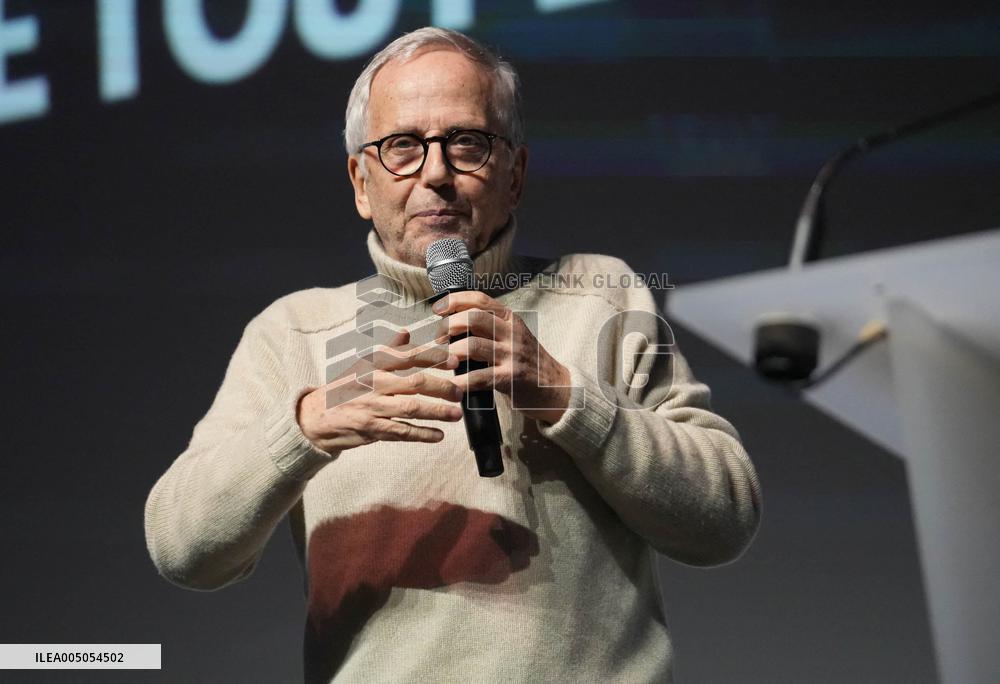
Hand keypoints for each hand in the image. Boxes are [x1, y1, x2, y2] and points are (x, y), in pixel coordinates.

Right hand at [296, 329, 463, 452]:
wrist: (315, 417)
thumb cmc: (344, 390)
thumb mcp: (361, 366)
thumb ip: (387, 350)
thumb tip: (406, 332)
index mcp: (374, 365)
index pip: (408, 356)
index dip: (433, 357)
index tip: (453, 360)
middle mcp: (374, 384)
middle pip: (415, 383)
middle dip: (442, 387)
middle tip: (460, 391)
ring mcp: (373, 407)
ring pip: (412, 408)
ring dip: (437, 411)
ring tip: (456, 414)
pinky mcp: (372, 430)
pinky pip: (402, 432)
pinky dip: (422, 434)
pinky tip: (438, 435)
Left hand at [432, 291, 570, 424]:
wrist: (555, 387)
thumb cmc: (528, 362)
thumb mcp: (513, 336)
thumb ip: (490, 327)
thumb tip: (453, 323)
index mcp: (510, 319)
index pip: (479, 300)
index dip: (454, 300)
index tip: (437, 309)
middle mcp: (512, 333)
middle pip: (474, 318)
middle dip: (449, 326)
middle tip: (438, 339)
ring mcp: (512, 355)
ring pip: (473, 345)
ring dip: (451, 353)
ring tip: (443, 361)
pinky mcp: (511, 378)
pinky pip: (480, 376)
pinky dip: (461, 381)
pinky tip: (453, 385)